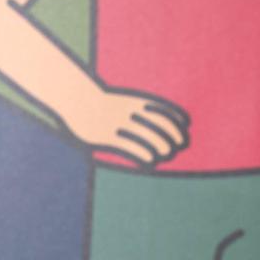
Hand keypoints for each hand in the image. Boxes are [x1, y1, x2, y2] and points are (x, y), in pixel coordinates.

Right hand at [60, 86, 190, 166]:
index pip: (163, 110)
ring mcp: (116, 124)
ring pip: (145, 136)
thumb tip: (157, 116)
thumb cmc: (101, 102)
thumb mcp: (122, 100)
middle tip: (178, 146)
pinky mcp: (105, 136)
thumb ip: (138, 106)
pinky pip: (128, 146)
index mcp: (134, 101)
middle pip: (158, 124)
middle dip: (172, 136)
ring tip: (166, 154)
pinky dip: (142, 153)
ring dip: (160, 146)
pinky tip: (150, 160)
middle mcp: (128, 112)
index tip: (185, 128)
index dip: (177, 120)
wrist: (75, 99)